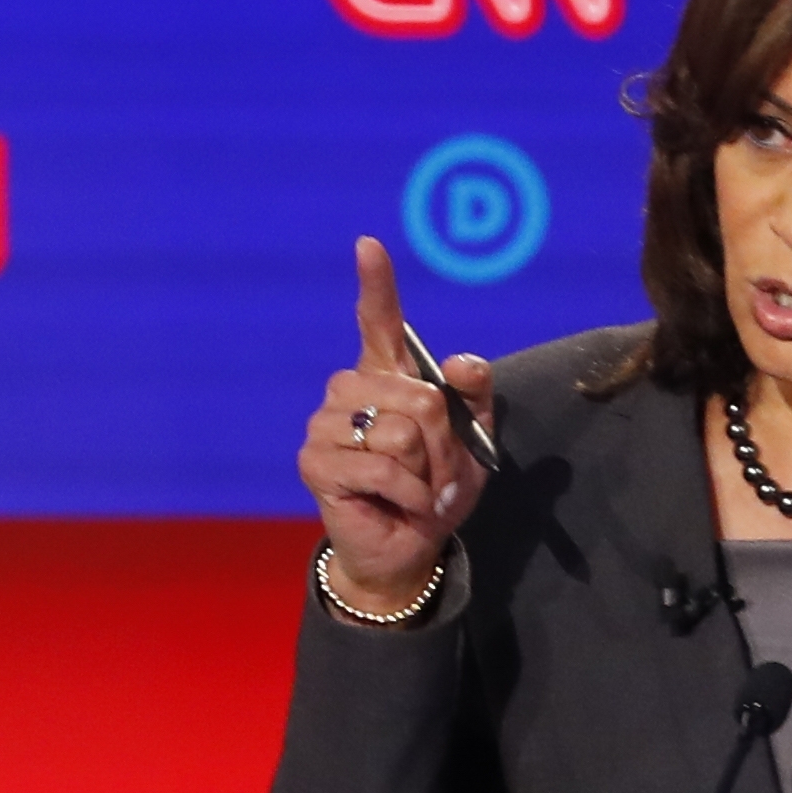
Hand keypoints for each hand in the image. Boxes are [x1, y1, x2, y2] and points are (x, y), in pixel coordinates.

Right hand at [297, 236, 495, 614]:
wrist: (411, 546)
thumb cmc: (436, 490)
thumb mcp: (473, 444)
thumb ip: (475, 399)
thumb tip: (464, 362)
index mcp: (386, 378)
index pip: (378, 322)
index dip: (377, 284)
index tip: (370, 245)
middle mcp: (349, 392)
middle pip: (421, 395)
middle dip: (447, 445)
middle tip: (440, 477)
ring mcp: (326, 425)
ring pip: (402, 432)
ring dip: (430, 472)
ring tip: (421, 491)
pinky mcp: (316, 462)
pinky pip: (385, 467)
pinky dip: (412, 494)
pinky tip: (405, 507)